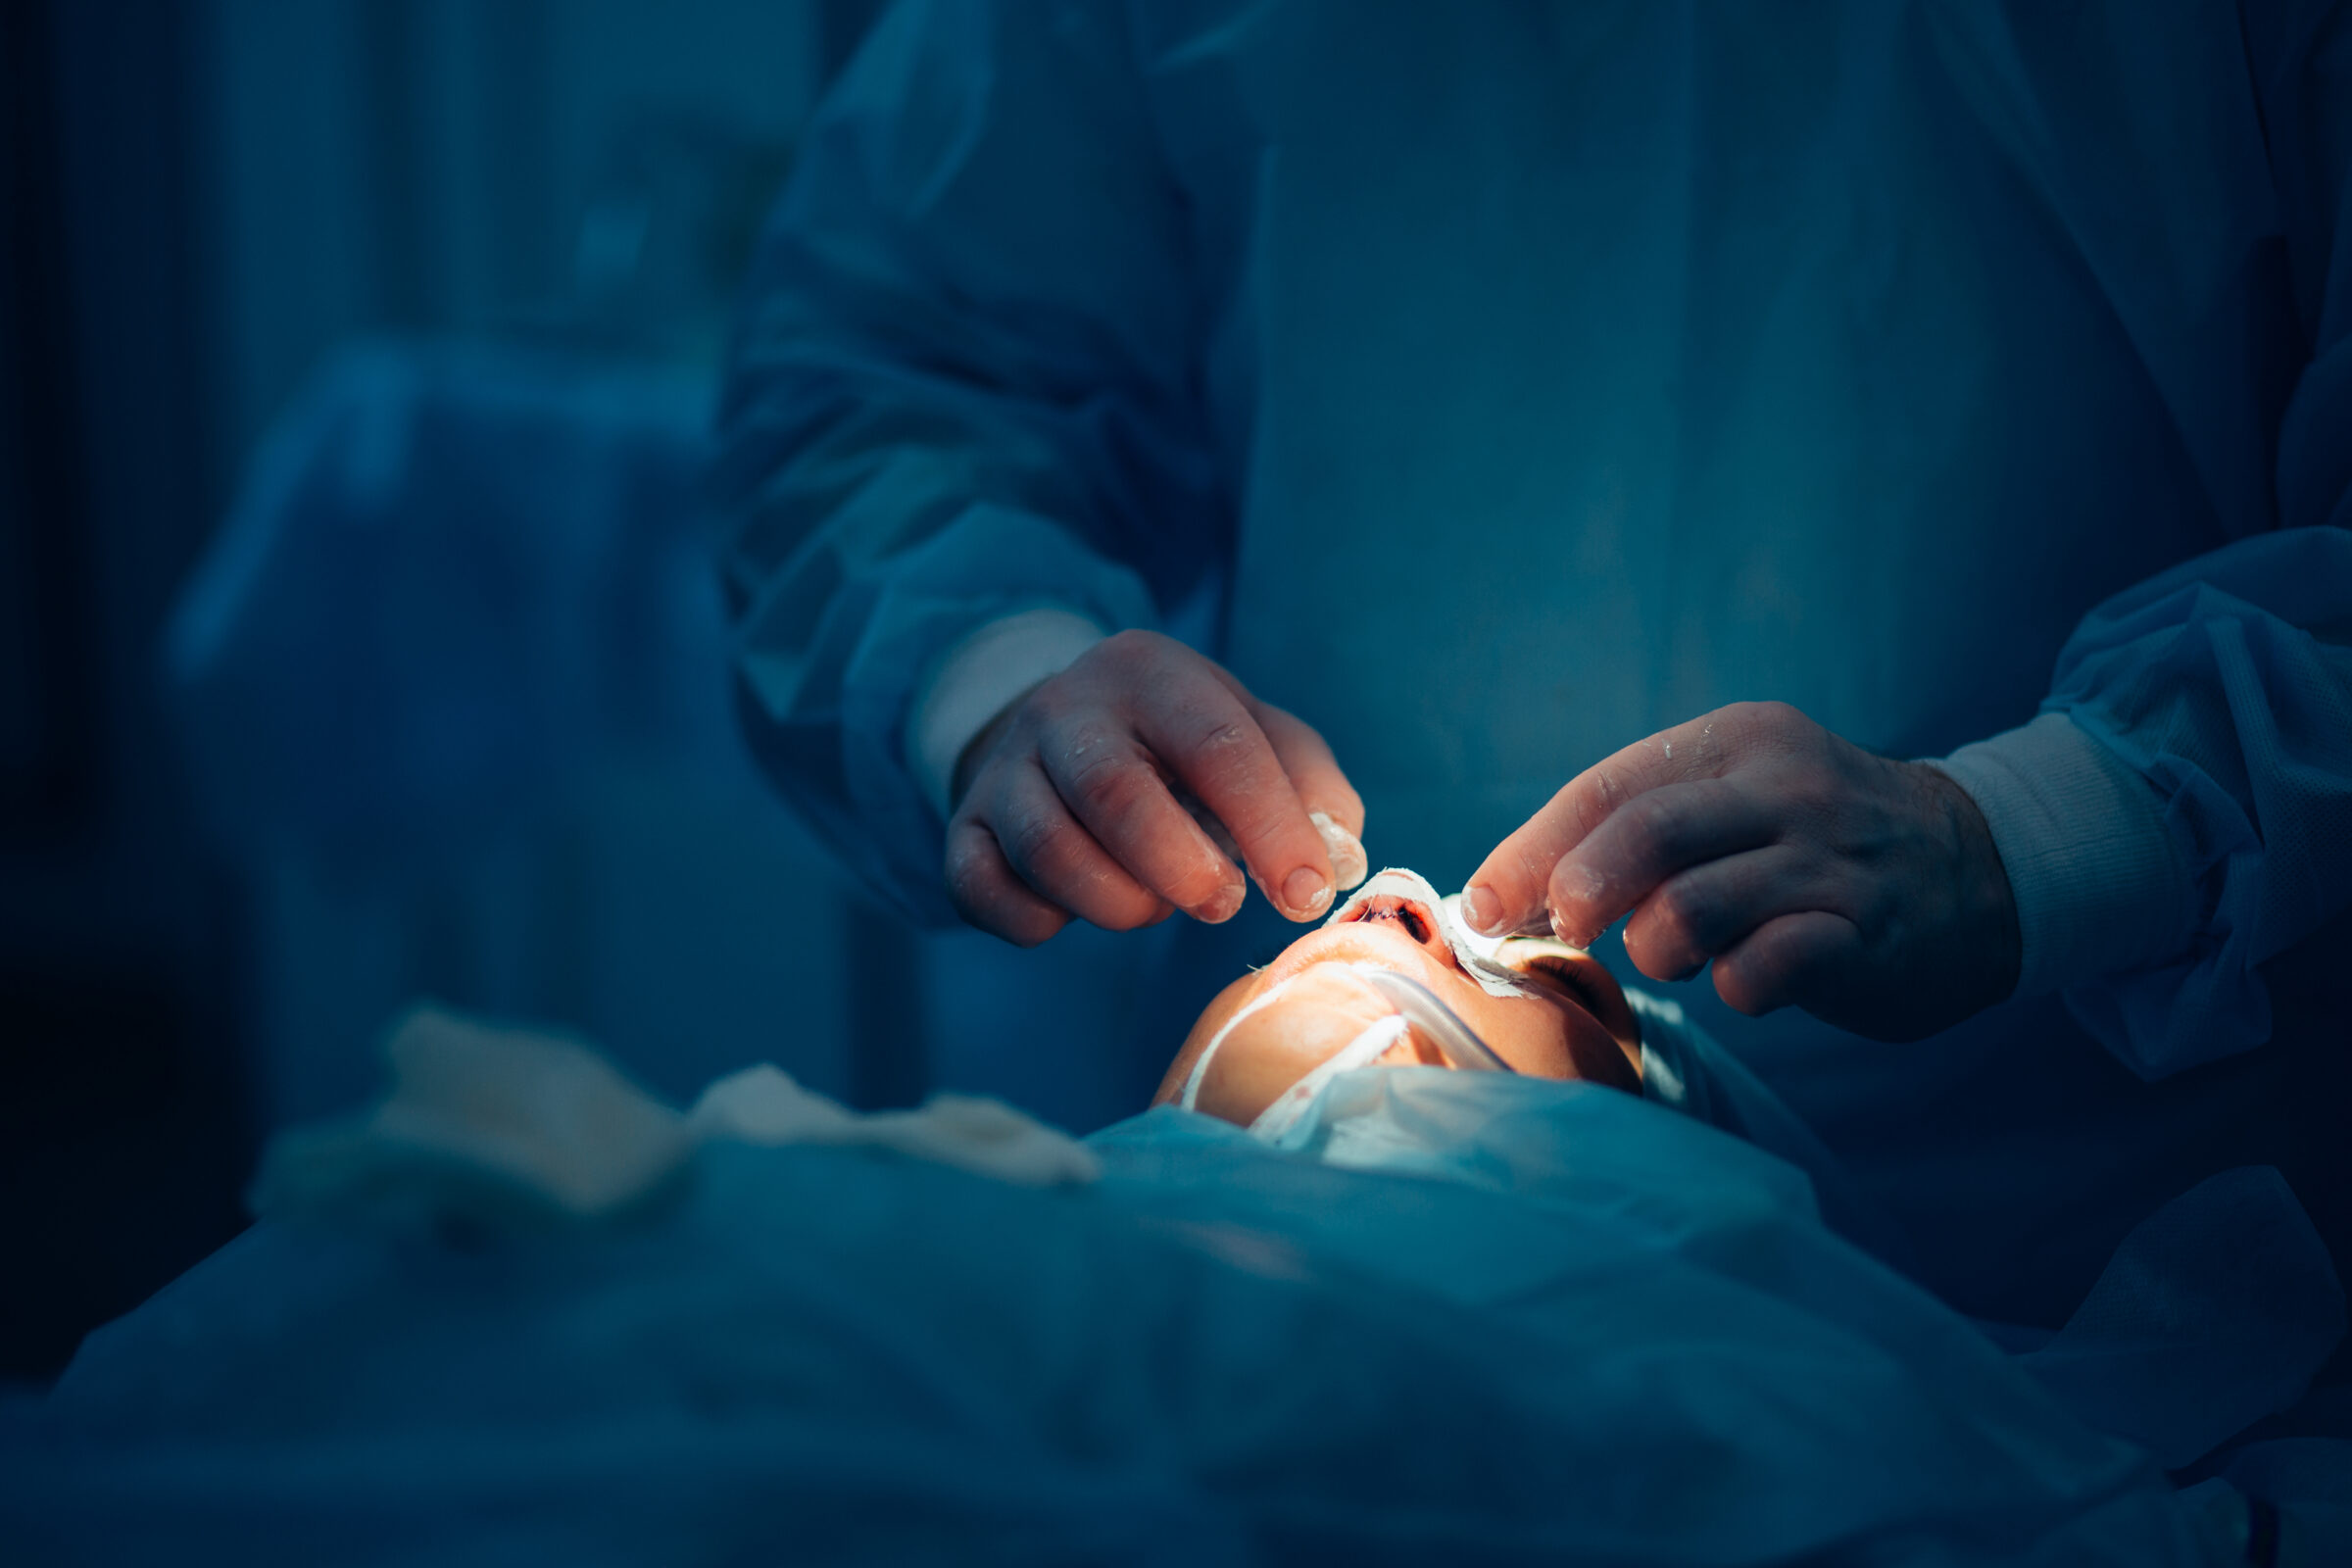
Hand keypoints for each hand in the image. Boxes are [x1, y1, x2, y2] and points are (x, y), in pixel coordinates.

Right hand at [946, 630, 1364, 946]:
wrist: (1065, 725)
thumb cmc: (1184, 742)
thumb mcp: (1258, 733)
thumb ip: (1312, 788)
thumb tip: (1332, 863)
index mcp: (1152, 673)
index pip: (1219, 747)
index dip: (1271, 830)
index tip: (1304, 894)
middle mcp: (1066, 710)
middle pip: (1116, 795)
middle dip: (1183, 870)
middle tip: (1222, 904)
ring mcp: (1007, 768)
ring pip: (1048, 850)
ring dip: (1117, 903)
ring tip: (1155, 903)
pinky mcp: (965, 828)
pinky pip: (983, 890)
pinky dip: (1037, 922)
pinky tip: (1075, 912)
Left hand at [1463, 702, 2019, 1040]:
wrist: (1984, 866)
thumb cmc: (1813, 843)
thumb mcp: (1735, 799)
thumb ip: (1634, 832)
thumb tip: (1500, 896)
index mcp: (1734, 743)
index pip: (1606, 789)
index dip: (1529, 853)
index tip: (1479, 908)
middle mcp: (1783, 789)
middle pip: (1645, 833)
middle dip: (1578, 889)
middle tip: (1564, 930)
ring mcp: (1830, 861)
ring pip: (1693, 908)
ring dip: (1658, 947)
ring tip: (1680, 953)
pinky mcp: (1867, 935)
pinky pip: (1767, 970)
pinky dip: (1735, 986)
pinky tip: (1749, 980)